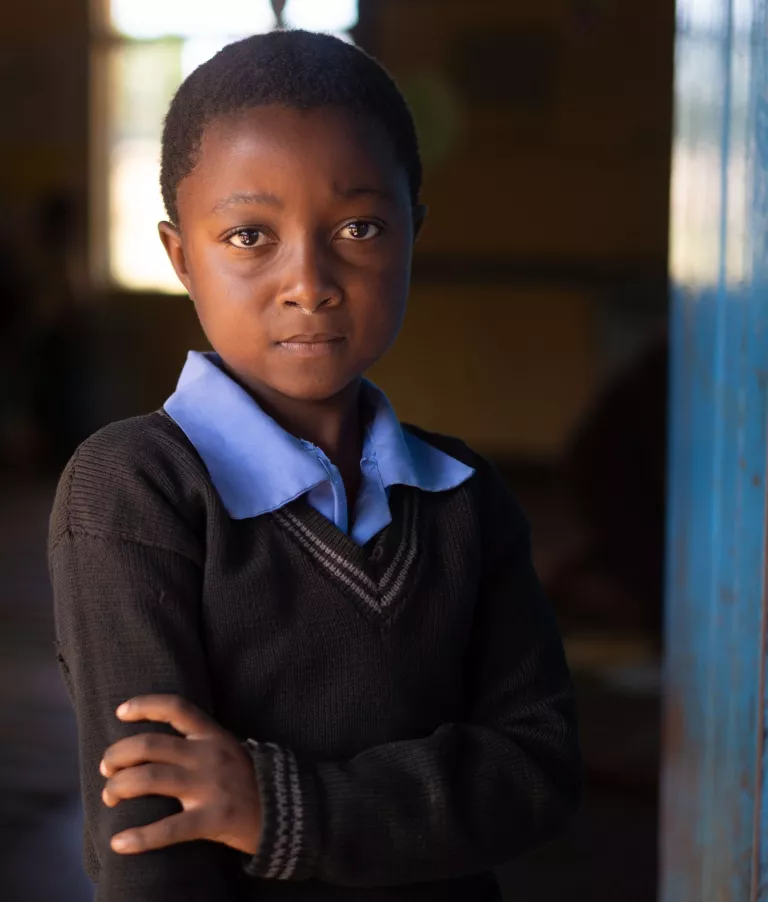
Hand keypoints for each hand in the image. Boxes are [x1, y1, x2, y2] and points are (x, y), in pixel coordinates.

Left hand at [100, 694, 261, 855]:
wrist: (286, 811)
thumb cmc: (247, 780)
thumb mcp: (227, 749)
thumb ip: (198, 743)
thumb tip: (152, 746)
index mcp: (212, 735)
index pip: (176, 708)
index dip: (145, 705)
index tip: (120, 712)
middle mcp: (208, 755)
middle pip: (150, 745)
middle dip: (117, 755)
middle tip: (107, 769)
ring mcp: (211, 786)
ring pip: (150, 779)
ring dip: (119, 787)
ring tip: (109, 797)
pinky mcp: (213, 818)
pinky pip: (169, 828)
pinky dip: (139, 837)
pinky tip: (119, 843)